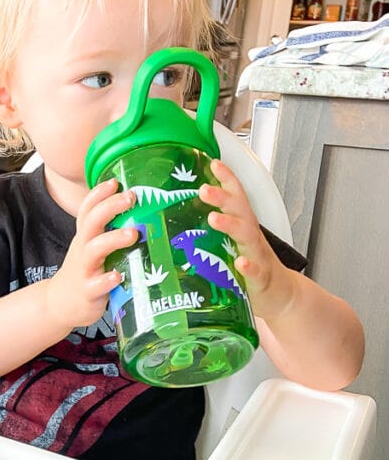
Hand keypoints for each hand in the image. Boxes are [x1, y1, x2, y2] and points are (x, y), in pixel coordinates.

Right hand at [47, 178, 136, 329]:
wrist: (59, 304)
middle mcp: (82, 249)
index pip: (87, 209)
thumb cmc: (84, 271)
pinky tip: (118, 276)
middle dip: (110, 207)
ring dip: (113, 239)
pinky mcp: (87, 292)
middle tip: (131, 197)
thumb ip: (109, 233)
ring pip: (94, 250)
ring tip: (133, 233)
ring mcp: (84, 270)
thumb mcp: (91, 248)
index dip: (99, 194)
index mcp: (85, 237)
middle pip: (91, 222)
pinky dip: (106, 280)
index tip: (115, 181)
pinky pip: (96, 285)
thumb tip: (143, 213)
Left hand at [199, 159, 295, 321]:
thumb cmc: (252, 270)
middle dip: (223, 198)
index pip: (237, 198)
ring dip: (231, 225)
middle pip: (240, 212)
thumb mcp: (230, 247)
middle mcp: (251, 238)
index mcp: (243, 228)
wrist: (281, 296)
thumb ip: (211, 234)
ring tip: (214, 218)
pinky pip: (255, 272)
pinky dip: (248, 266)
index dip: (227, 180)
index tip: (214, 163)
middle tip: (204, 190)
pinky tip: (241, 262)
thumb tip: (179, 223)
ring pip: (247, 237)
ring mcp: (258, 257)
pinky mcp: (261, 280)